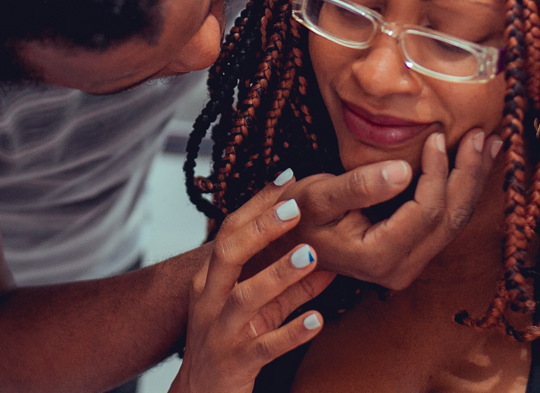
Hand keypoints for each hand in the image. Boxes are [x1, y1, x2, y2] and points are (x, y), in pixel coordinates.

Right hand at [171, 179, 333, 392]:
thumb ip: (290, 285)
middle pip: (229, 254)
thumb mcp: (259, 309)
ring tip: (311, 256)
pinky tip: (318, 319)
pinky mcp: (236, 363)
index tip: (286, 177)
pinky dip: (292, 331)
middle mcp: (210, 301)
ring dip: (279, 274)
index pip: (230, 231)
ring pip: (245, 298)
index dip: (257, 203)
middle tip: (295, 210)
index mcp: (210, 280)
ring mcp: (221, 332)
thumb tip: (330, 258)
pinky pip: (265, 346)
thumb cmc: (231, 341)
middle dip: (261, 230)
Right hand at [285, 129, 500, 288]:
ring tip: (488, 145)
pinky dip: (460, 190)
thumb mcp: (316, 197)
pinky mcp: (411, 254)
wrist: (285, 243)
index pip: (424, 212)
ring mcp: (407, 266)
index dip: (436, 172)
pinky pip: (444, 222)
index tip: (437, 135)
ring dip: (471, 182)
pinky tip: (472, 165)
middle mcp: (398, 270)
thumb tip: (403, 170)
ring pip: (453, 223)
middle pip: (448, 220)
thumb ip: (358, 186)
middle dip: (468, 175)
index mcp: (377, 257)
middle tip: (482, 136)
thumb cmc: (295, 217)